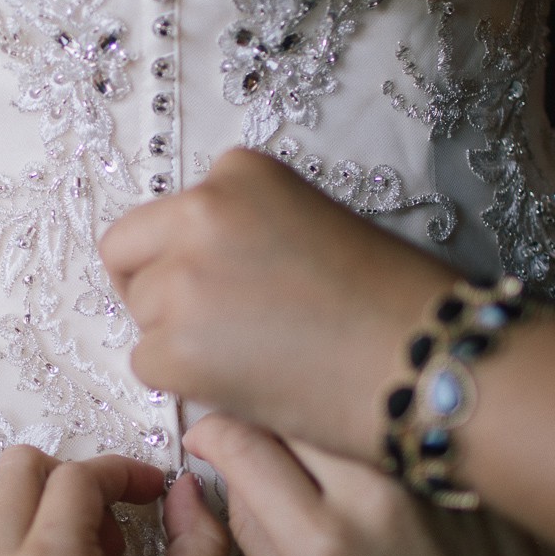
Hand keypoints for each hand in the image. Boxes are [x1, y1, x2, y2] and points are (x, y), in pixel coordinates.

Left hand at [99, 148, 453, 460]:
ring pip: (141, 314)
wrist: (426, 362)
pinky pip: (147, 364)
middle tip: (215, 326)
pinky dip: (185, 382)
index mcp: (238, 172)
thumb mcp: (312, 224)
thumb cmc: (391, 300)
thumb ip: (247, 230)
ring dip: (178, 338)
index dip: (186, 254)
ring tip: (254, 356)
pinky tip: (248, 382)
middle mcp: (200, 212)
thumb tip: (200, 269)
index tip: (232, 284)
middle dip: (157, 289)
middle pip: (128, 255)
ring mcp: (181, 280)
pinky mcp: (174, 349)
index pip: (165, 214)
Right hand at [183, 415, 554, 555]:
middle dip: (256, 403)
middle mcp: (373, 495)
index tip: (204, 433)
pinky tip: (360, 429)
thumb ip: (251, 531)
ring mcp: (422, 469)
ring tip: (304, 419)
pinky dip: (364, 409)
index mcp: (322, 545)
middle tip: (249, 417)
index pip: (242, 443)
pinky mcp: (457, 455)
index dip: (209, 428)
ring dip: (311, 400)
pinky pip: (393, 408)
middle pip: (288, 403)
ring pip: (340, 396)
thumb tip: (220, 464)